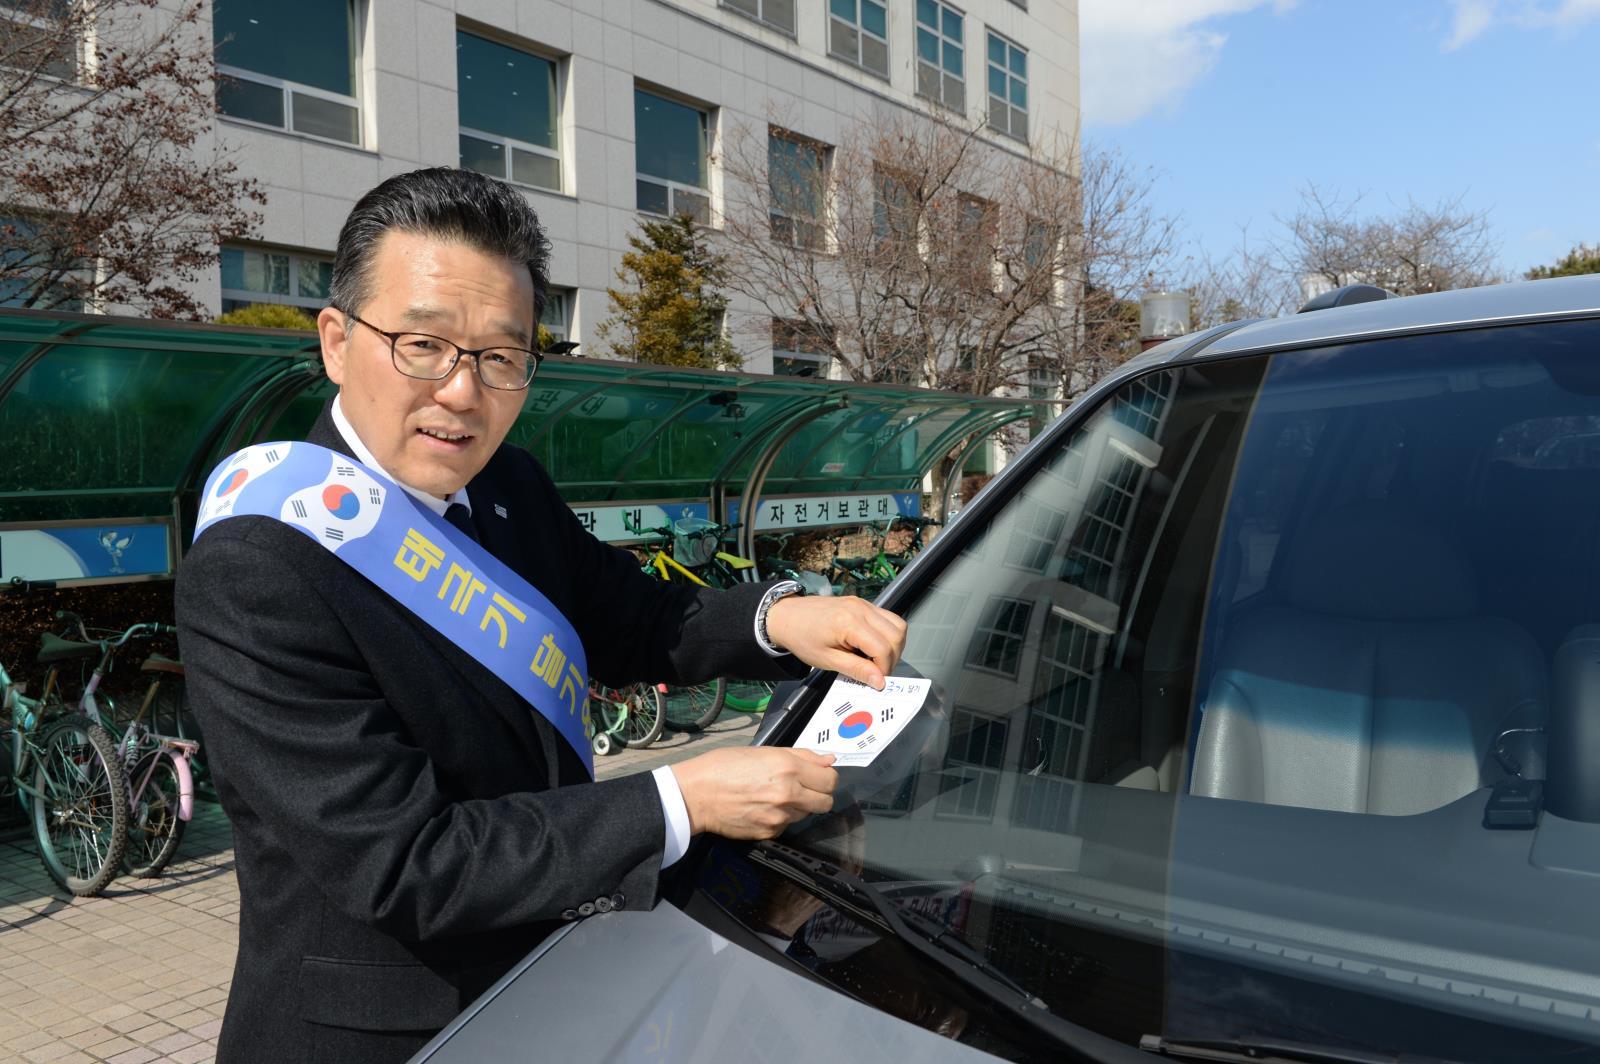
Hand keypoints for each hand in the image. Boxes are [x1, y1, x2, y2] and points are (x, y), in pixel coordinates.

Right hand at [670, 747, 838, 838]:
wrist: (696, 794)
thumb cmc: (724, 766)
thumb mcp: (764, 751)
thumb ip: (801, 755)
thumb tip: (829, 759)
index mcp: (788, 768)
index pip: (831, 780)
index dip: (826, 777)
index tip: (818, 776)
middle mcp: (788, 794)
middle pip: (826, 802)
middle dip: (818, 794)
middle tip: (802, 787)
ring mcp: (779, 816)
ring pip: (806, 814)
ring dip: (798, 806)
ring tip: (774, 796)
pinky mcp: (769, 832)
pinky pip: (786, 825)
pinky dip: (781, 818)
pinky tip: (763, 807)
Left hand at [765, 595, 907, 689]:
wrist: (786, 616)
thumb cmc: (802, 638)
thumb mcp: (827, 660)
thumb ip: (856, 670)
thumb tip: (879, 682)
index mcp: (849, 623)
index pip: (883, 648)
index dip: (884, 668)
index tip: (875, 680)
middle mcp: (860, 609)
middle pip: (897, 635)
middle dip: (892, 658)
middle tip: (877, 671)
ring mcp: (863, 603)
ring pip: (898, 625)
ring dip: (893, 645)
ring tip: (876, 659)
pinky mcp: (863, 603)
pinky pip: (888, 618)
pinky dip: (887, 634)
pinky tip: (872, 646)